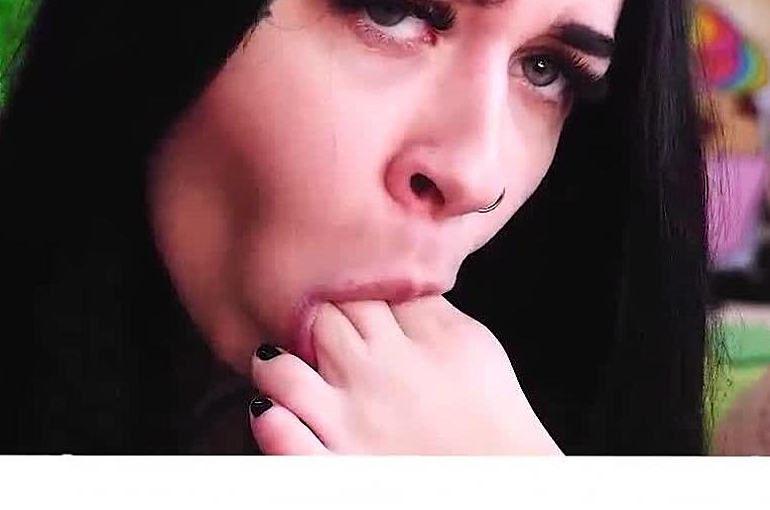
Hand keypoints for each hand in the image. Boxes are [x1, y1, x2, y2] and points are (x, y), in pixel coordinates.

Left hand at [247, 295, 561, 454]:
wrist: (499, 489)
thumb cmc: (492, 421)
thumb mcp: (474, 345)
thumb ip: (431, 308)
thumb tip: (396, 280)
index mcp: (414, 338)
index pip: (362, 289)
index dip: (346, 284)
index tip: (343, 291)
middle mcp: (375, 373)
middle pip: (321, 318)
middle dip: (310, 315)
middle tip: (310, 326)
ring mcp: (348, 422)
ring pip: (283, 368)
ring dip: (275, 364)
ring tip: (278, 366)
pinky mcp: (333, 468)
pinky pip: (280, 437)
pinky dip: (270, 422)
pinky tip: (271, 412)